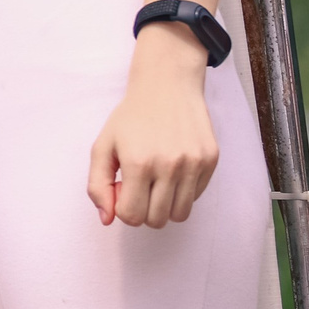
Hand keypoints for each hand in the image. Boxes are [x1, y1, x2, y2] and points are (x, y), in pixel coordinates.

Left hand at [88, 24, 220, 227]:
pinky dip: (182, 192)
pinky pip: (195, 197)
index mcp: (138, 162)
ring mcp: (193, 164)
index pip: (131, 215)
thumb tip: (106, 219)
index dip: (123, 209)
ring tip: (155, 183)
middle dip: (143, 211)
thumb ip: (98, 185)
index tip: (122, 190)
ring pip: (179, 215)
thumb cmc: (131, 118)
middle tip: (138, 188)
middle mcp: (168, 166)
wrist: (166, 88)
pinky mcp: (210, 161)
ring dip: (164, 207)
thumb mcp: (103, 146)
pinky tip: (172, 170)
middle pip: (157, 220)